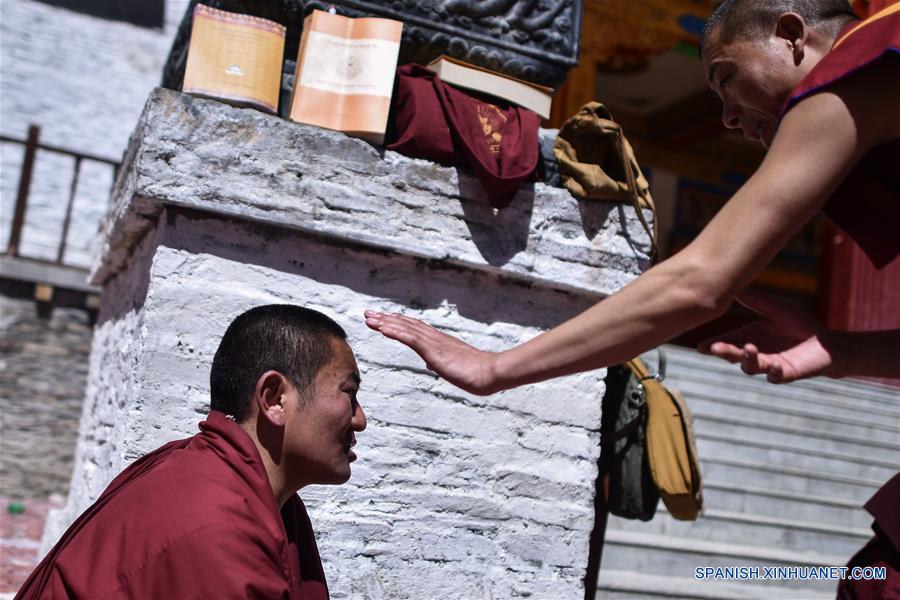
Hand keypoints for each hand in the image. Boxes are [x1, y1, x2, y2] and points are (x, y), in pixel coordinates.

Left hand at [364, 311, 499, 394]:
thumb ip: (441, 363)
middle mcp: (435, 338)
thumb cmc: (476, 373)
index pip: (414, 329)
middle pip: (407, 325)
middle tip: (368, 314)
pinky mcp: (434, 351)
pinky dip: (396, 332)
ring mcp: (434, 343)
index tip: (382, 319)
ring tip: (370, 319)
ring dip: (386, 323)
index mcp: (439, 342)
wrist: (490, 373)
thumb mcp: (453, 368)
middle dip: (386, 319)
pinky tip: (383, 329)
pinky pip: (411, 339)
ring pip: (406, 329)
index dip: (397, 323)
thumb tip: (430, 363)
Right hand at [697, 290, 841, 382]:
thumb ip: (758, 302)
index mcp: (749, 337)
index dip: (713, 344)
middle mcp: (755, 353)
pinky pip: (776, 377)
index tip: (701, 347)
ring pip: (751, 367)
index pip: (727, 342)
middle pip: (734, 355)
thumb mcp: (778, 310)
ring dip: (748, 359)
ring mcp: (769, 365)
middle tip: (716, 348)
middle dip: (724, 352)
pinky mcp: (785, 374)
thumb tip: (737, 288)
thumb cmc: (801, 326)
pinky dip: (774, 373)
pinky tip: (774, 366)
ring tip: (749, 348)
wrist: (826, 343)